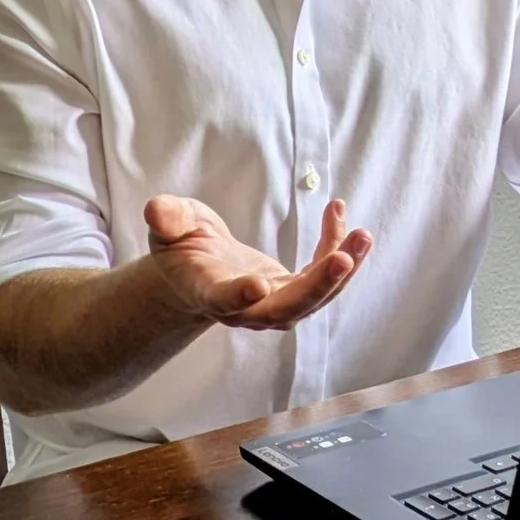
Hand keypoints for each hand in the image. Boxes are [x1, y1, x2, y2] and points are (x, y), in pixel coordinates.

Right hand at [142, 194, 371, 329]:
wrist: (198, 273)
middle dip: (318, 287)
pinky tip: (338, 212)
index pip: (224, 300)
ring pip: (316, 297)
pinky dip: (337, 246)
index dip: (239, 296)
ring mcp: (275, 304)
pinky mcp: (294, 291)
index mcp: (209, 292)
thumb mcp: (168, 227)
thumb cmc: (181, 248)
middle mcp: (247, 309)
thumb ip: (167, 218)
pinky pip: (324, 275)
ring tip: (363, 234)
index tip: (258, 284)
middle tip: (344, 259)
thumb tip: (157, 210)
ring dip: (344, 269)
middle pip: (286, 309)